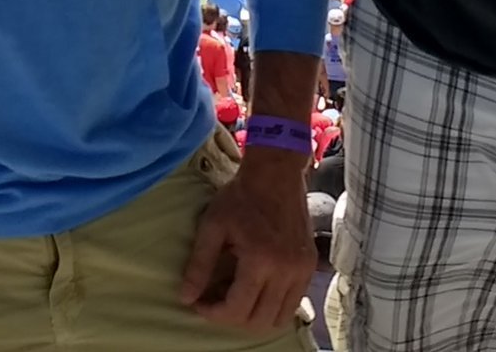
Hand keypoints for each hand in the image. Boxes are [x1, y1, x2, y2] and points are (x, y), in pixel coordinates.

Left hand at [178, 156, 313, 333]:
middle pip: (259, 321)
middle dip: (232, 318)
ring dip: (255, 316)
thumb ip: (199, 265)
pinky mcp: (309, 266)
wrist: (276, 174)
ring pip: (279, 318)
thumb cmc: (241, 197)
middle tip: (215, 300)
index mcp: (260, 260)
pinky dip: (273, 305)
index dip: (213, 313)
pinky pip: (293, 303)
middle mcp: (286, 271)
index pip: (237, 310)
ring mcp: (302, 270)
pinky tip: (256, 288)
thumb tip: (186, 298)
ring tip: (236, 295)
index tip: (199, 302)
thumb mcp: (213, 226)